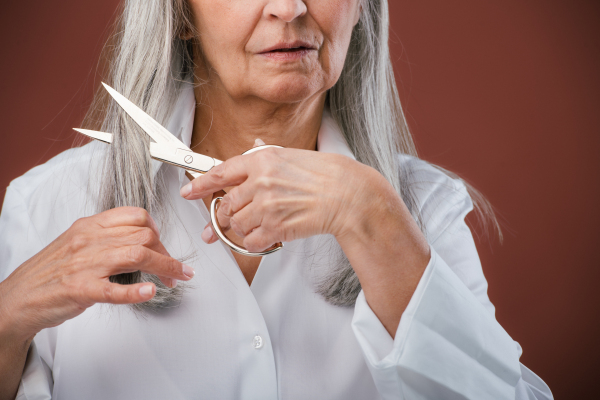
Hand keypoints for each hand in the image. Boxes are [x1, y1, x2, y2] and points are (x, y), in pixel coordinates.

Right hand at [0, 207, 194, 342]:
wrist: (17, 298)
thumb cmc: (50, 273)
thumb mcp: (77, 243)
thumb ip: (106, 238)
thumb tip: (140, 240)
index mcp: (89, 226)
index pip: (135, 216)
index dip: (157, 230)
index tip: (162, 246)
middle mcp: (89, 241)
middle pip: (143, 236)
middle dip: (165, 253)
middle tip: (173, 270)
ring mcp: (84, 265)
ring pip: (137, 256)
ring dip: (164, 268)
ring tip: (174, 280)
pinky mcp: (80, 290)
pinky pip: (114, 288)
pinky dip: (136, 291)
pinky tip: (149, 292)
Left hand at [179, 140, 380, 251]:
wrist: (347, 194)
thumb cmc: (325, 174)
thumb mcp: (292, 155)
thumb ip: (267, 156)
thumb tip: (253, 148)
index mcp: (261, 161)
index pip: (220, 172)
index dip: (200, 184)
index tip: (189, 191)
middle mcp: (260, 182)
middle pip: (226, 205)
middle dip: (224, 216)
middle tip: (227, 221)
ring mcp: (267, 206)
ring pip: (237, 226)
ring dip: (243, 230)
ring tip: (261, 225)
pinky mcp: (276, 228)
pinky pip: (251, 243)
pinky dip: (255, 244)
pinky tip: (267, 236)